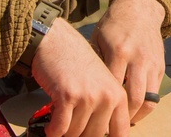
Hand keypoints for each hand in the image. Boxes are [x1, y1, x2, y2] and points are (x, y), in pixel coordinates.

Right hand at [31, 18, 129, 136]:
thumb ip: (104, 108)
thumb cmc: (76, 64)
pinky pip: (60, 128)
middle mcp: (107, 96)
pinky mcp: (68, 96)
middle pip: (93, 136)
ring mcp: (88, 96)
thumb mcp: (100, 83)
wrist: (57, 42)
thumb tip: (99, 135)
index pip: (120, 132)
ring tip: (60, 123)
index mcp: (118, 95)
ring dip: (64, 132)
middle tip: (70, 127)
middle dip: (78, 135)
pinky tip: (50, 127)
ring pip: (74, 133)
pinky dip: (52, 131)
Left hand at [92, 0, 167, 124]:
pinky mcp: (160, 66)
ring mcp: (152, 64)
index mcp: (119, 52)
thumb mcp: (97, 40)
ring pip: (148, 100)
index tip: (90, 118)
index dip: (101, 107)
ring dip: (135, 116)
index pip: (111, 88)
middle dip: (120, 118)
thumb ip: (95, 65)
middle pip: (132, 99)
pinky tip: (132, 111)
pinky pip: (156, 93)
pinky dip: (145, 106)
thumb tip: (82, 94)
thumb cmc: (114, 26)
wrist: (140, 10)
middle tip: (106, 127)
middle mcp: (138, 60)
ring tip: (121, 123)